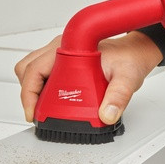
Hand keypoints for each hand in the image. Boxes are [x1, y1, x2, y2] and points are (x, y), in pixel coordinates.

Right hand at [14, 31, 162, 123]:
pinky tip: (55, 101)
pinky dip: (43, 87)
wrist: (137, 50)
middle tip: (39, 114)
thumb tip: (107, 115)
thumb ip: (119, 97)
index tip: (34, 113)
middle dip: (29, 94)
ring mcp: (60, 52)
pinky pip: (43, 72)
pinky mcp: (63, 60)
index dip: (29, 93)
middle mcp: (61, 48)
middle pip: (27, 69)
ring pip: (32, 70)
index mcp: (70, 48)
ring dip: (35, 90)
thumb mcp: (128, 78)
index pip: (35, 69)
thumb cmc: (130, 58)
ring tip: (46, 109)